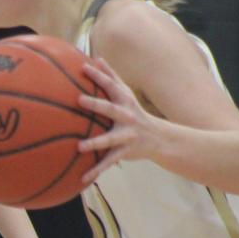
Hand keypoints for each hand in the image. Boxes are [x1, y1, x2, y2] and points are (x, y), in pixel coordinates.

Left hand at [78, 58, 158, 181]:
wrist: (159, 138)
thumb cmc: (134, 112)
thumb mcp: (126, 94)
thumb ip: (112, 77)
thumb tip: (98, 58)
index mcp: (125, 101)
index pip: (111, 85)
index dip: (99, 76)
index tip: (84, 67)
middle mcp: (126, 117)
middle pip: (110, 109)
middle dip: (96, 104)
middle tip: (80, 100)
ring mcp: (126, 135)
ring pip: (110, 140)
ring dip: (95, 143)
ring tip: (80, 147)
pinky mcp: (125, 152)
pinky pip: (109, 162)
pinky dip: (96, 171)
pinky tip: (83, 178)